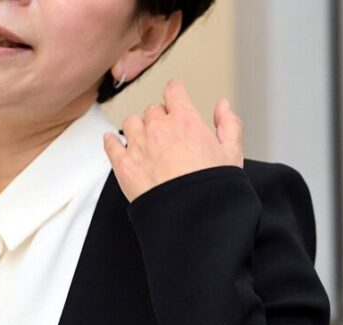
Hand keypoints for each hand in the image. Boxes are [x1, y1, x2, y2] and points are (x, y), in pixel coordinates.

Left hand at [103, 79, 243, 202]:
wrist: (190, 214)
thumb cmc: (210, 188)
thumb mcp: (232, 153)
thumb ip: (229, 124)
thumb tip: (223, 106)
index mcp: (185, 121)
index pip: (174, 92)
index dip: (175, 91)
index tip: (174, 94)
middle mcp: (159, 129)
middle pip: (152, 110)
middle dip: (158, 117)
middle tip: (165, 131)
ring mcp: (139, 146)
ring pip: (130, 123)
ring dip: (136, 128)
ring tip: (143, 138)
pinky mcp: (123, 166)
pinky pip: (111, 145)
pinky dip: (111, 141)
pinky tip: (112, 141)